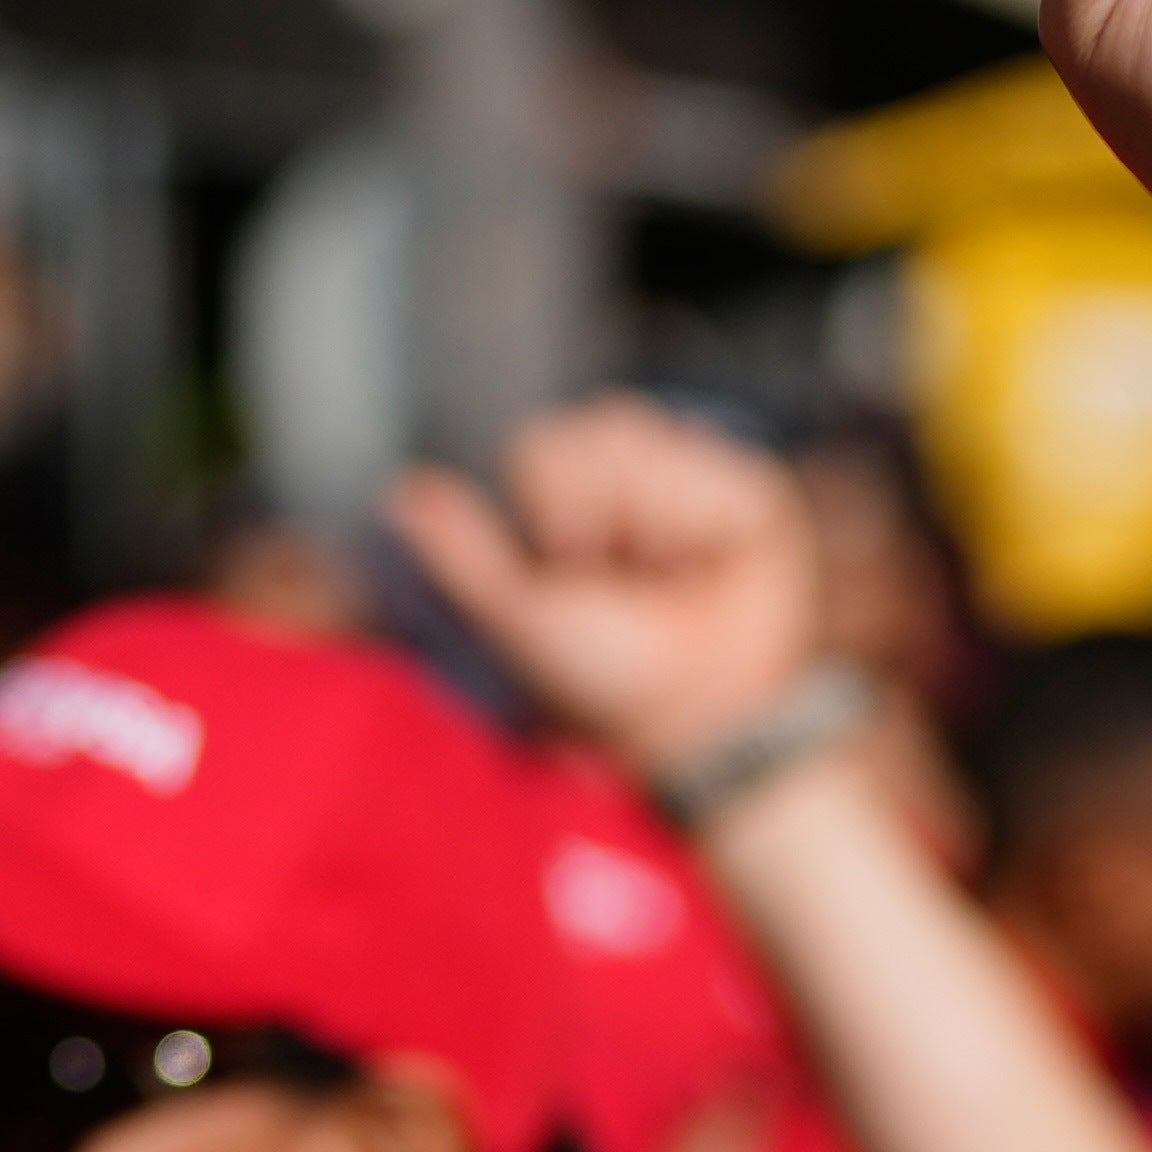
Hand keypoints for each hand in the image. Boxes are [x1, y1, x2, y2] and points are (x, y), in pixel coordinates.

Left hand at [389, 398, 832, 786]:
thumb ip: (467, 554)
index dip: (554, 514)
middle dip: (592, 517)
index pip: (544, 449)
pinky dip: (696, 526)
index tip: (576, 574)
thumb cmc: (606, 678)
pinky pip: (702, 471)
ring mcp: (692, 477)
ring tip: (670, 576)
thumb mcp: (520, 615)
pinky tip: (712, 563)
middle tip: (626, 580)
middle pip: (592, 435)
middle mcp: (633, 478)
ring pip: (640, 445)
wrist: (693, 716)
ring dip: (644, 527)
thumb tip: (404, 492)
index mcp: (576, 499)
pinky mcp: (748, 489)